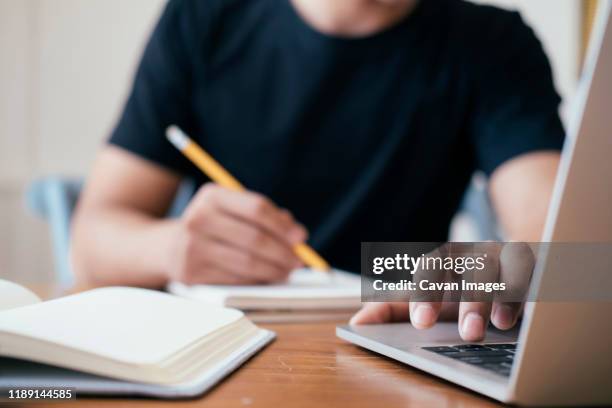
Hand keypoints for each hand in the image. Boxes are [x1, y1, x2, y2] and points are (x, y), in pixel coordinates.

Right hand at [167, 183, 306, 284]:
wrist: (168, 247)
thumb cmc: (215, 226)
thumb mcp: (233, 211)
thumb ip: (266, 216)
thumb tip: (297, 235)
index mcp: (212, 196)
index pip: (256, 209)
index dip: (283, 225)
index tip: (301, 237)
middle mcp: (198, 218)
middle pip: (254, 238)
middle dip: (283, 252)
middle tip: (299, 261)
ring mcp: (192, 247)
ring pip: (247, 262)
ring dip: (274, 270)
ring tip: (287, 272)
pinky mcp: (191, 273)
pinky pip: (235, 279)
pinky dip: (257, 281)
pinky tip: (267, 279)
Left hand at [351, 242, 534, 340]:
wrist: (513, 265)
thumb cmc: (464, 288)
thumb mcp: (433, 300)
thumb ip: (394, 310)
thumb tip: (357, 323)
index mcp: (448, 260)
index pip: (433, 266)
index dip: (426, 292)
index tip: (421, 323)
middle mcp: (477, 253)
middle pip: (469, 265)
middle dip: (467, 298)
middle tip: (464, 331)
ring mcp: (509, 255)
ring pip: (503, 264)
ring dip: (498, 294)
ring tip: (493, 326)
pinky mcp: (538, 264)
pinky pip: (537, 271)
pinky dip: (529, 290)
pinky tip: (520, 317)